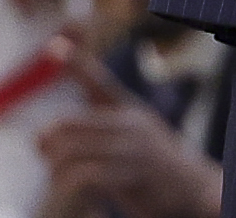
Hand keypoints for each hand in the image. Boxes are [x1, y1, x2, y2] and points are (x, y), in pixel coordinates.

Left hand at [35, 31, 222, 217]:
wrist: (195, 190)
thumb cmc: (158, 163)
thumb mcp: (136, 136)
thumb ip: (103, 126)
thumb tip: (62, 126)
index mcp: (131, 111)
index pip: (100, 82)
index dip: (77, 63)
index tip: (53, 45)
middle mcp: (133, 126)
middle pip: (76, 124)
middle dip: (52, 138)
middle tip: (40, 148)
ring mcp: (136, 150)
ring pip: (79, 151)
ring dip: (59, 164)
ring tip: (54, 174)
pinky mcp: (136, 177)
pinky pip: (93, 175)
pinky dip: (75, 182)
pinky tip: (70, 188)